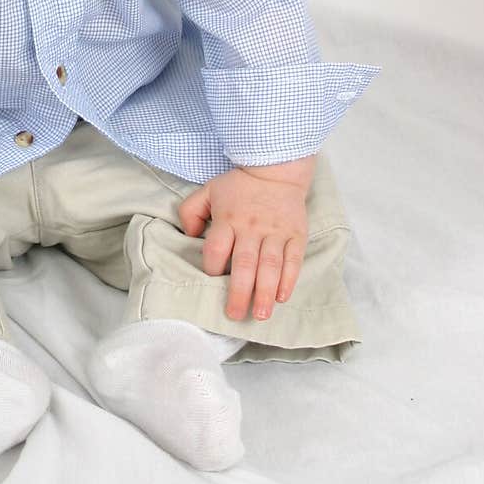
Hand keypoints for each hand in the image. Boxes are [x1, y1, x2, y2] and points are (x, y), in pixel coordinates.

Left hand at [177, 163, 310, 321]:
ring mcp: (275, 232)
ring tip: (259, 315)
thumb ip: (190, 212)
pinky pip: (293, 260)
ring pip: (269, 266)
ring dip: (264, 292)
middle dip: (239, 293)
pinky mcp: (295, 234)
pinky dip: (288, 280)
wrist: (277, 168)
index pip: (216, 249)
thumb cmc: (239, 185)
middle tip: (234, 314)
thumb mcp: (207, 190)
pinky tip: (282, 297)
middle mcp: (251, 228)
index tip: (211, 282)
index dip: (211, 269)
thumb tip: (188, 237)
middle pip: (244, 264)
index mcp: (228, 218)